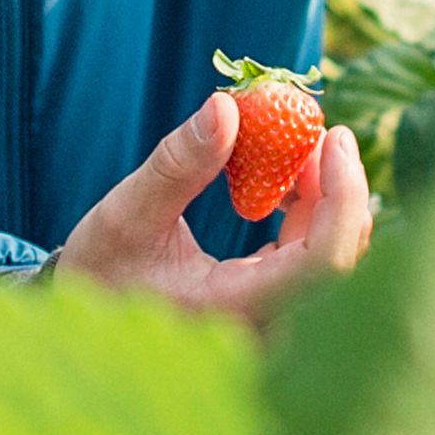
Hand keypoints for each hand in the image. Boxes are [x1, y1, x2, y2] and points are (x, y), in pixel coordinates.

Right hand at [50, 86, 372, 322]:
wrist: (92, 324)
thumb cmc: (102, 272)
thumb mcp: (127, 213)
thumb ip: (178, 164)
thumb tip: (225, 106)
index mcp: (236, 310)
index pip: (324, 261)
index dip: (343, 195)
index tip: (333, 137)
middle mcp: (268, 328)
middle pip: (342, 258)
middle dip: (337, 187)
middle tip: (318, 129)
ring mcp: (275, 324)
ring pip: (333, 258)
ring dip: (324, 197)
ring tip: (293, 145)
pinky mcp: (274, 310)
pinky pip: (314, 261)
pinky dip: (308, 215)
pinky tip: (282, 180)